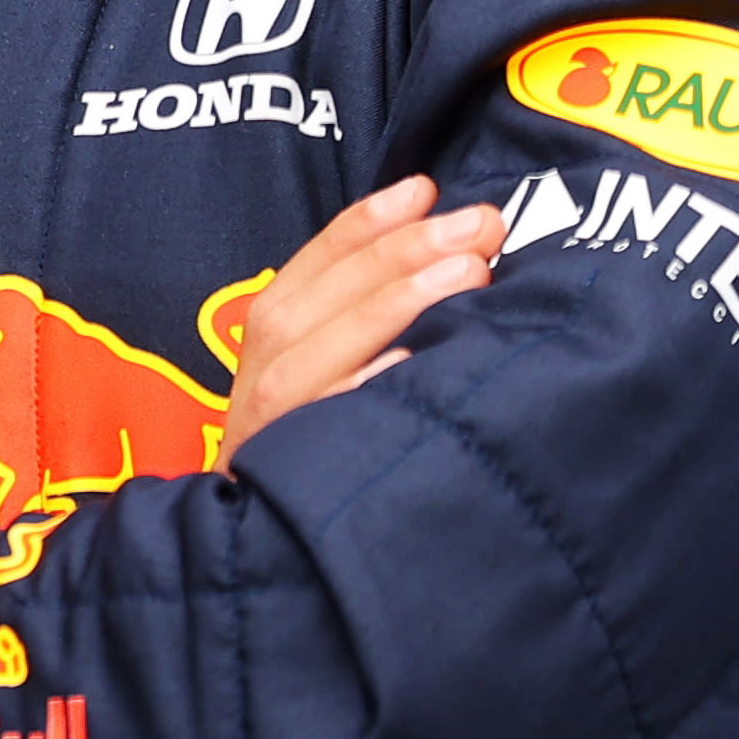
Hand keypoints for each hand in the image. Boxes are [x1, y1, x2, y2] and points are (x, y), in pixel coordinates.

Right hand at [221, 173, 502, 468]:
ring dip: (390, 306)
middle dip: (399, 252)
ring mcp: (269, 422)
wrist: (270, 549)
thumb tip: (454, 255)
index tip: (425, 189)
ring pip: (316, 353)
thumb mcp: (326, 368)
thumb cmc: (316, 444)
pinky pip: (317, 426)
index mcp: (271, 333)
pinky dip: (357, 393)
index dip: (366, 222)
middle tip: (476, 226)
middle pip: (320, 298)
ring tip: (466, 273)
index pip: (314, 263)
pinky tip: (410, 366)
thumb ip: (366, 316)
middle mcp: (261, 370)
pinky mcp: (279, 473)